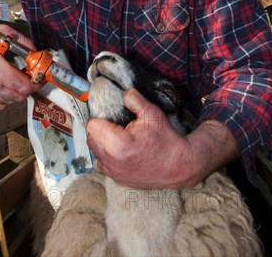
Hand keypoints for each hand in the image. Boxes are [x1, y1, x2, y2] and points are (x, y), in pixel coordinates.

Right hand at [0, 8, 35, 110]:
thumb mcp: (1, 33)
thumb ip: (23, 43)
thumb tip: (35, 52)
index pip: (25, 87)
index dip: (36, 83)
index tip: (39, 77)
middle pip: (18, 97)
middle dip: (27, 87)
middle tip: (29, 76)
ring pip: (8, 102)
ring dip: (16, 92)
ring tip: (16, 78)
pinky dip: (4, 98)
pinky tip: (4, 85)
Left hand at [86, 88, 239, 188]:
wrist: (180, 165)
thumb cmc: (166, 139)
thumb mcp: (152, 113)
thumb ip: (134, 99)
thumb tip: (124, 93)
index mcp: (117, 144)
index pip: (92, 126)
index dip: (100, 118)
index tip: (110, 118)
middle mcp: (112, 161)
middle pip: (91, 139)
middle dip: (100, 131)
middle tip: (114, 126)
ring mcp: (115, 173)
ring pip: (97, 153)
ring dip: (103, 144)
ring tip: (118, 138)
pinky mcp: (119, 180)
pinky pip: (104, 165)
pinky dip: (109, 157)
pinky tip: (122, 151)